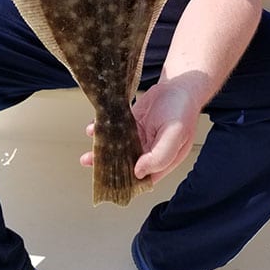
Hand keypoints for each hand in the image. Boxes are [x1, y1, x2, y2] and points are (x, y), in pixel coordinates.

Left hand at [80, 81, 200, 183]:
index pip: (143, 180)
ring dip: (103, 150)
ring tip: (87, 154)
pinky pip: (115, 129)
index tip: (109, 184)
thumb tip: (139, 173)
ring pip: (118, 148)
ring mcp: (140, 137)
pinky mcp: (132, 123)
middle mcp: (150, 151)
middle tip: (90, 165)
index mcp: (163, 160)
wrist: (179, 85)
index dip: (126, 184)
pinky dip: (104, 130)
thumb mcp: (175, 135)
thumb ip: (159, 156)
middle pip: (126, 165)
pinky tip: (94, 129)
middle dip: (108, 167)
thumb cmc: (182, 110)